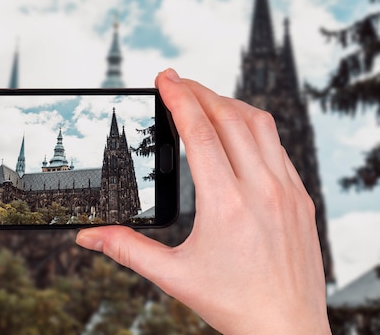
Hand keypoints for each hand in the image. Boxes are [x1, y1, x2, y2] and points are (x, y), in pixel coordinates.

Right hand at [76, 69, 330, 333]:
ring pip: (260, 125)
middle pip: (229, 117)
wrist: (287, 329)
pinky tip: (237, 132)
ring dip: (229, 104)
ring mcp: (287, 191)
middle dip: (200, 92)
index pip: (200, 133)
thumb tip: (87, 237)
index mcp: (226, 205)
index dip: (179, 98)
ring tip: (205, 99)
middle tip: (177, 82)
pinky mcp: (300, 198)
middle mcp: (262, 189)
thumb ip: (126, 250)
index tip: (165, 77)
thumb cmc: (233, 304)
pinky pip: (277, 146)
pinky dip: (253, 127)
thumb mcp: (173, 276)